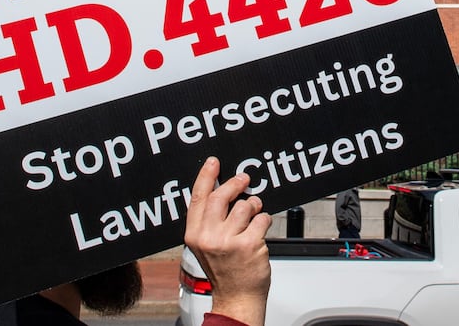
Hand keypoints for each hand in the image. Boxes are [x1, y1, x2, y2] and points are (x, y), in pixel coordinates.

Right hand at [186, 157, 271, 325]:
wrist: (237, 296)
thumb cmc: (224, 270)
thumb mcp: (205, 245)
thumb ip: (209, 220)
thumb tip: (221, 189)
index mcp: (194, 235)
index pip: (198, 197)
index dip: (206, 176)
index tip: (213, 162)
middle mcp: (208, 237)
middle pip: (221, 196)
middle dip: (236, 183)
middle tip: (244, 179)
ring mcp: (228, 241)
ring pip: (245, 206)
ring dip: (254, 206)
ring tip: (252, 217)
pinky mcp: (248, 244)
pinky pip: (262, 218)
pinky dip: (264, 221)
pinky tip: (259, 231)